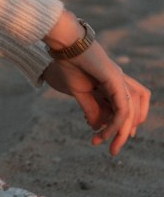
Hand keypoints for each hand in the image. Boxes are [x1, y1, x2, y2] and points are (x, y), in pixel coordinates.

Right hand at [41, 41, 149, 157]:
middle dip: (122, 134)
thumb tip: (98, 127)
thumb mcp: (79, 92)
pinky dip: (116, 123)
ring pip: (130, 114)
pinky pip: (123, 109)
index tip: (99, 140)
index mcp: (111, 83)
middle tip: (112, 151)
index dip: (117, 127)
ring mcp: (120, 81)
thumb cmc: (68, 64)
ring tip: (109, 144)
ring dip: (121, 132)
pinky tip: (105, 132)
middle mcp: (120, 82)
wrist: (64, 45)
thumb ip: (91, 109)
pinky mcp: (116, 81)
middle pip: (132, 113)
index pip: (123, 110)